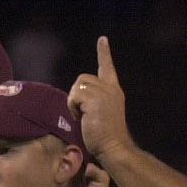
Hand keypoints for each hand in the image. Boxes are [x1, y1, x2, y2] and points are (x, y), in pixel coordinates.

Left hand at [67, 36, 131, 161]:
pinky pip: (74, 96)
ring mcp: (104, 93)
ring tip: (83, 116)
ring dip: (74, 102)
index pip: (107, 68)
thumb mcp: (100, 113)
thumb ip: (93, 100)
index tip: (102, 39)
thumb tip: (78, 97)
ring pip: (78, 86)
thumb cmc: (104, 137)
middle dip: (77, 95)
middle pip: (83, 78)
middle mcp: (111, 89)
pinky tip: (82, 118)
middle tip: (82, 114)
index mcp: (114, 91)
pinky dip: (73, 107)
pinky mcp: (95, 100)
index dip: (104, 53)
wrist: (114, 147)